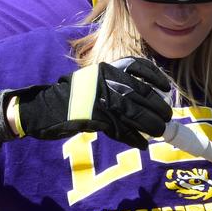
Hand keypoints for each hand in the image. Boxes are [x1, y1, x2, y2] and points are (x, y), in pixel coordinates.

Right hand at [11, 57, 172, 148]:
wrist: (45, 108)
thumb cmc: (71, 96)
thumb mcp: (93, 80)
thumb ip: (115, 83)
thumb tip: (144, 95)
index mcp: (107, 69)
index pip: (138, 67)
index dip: (155, 77)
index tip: (167, 88)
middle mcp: (106, 81)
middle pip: (142, 94)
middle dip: (158, 108)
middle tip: (166, 117)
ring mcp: (101, 99)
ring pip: (135, 113)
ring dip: (150, 124)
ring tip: (158, 131)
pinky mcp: (96, 118)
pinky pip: (121, 129)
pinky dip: (133, 138)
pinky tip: (141, 143)